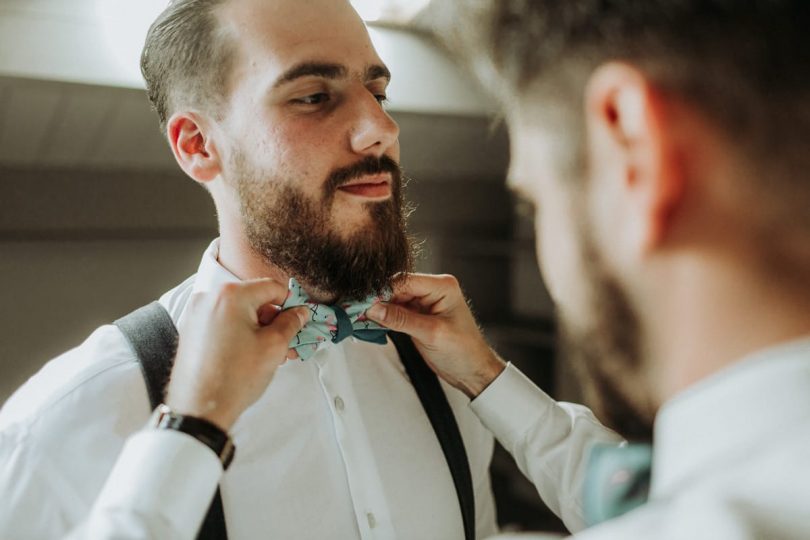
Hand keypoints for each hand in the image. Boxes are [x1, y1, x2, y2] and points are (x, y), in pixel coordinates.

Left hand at [165, 279, 308, 431]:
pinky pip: (223, 323)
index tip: (300, 319)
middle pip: (254, 299)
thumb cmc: (235, 378)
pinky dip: (240, 333)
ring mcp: (196, 314)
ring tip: (272, 353)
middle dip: (274, 319)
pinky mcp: (191, 331)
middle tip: (288, 342)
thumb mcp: (274, 346)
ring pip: (238, 313)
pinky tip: (251, 355)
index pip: (271, 287)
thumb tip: (299, 312)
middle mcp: (209, 297)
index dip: (291, 303)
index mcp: (230, 295)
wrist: (198, 409)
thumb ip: (291, 323)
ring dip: (258, 328)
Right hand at [366, 274, 505, 398]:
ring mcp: (424, 303)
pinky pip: (396, 312)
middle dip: (377, 300)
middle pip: (396, 288)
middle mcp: (433, 290)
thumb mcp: (431, 334)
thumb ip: (401, 320)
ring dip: (378, 310)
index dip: (382, 290)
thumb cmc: (464, 351)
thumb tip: (374, 309)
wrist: (473, 371)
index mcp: (442, 286)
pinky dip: (383, 319)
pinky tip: (370, 324)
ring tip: (359, 318)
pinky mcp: (418, 316)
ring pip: (393, 300)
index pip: (404, 281)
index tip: (363, 301)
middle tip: (357, 311)